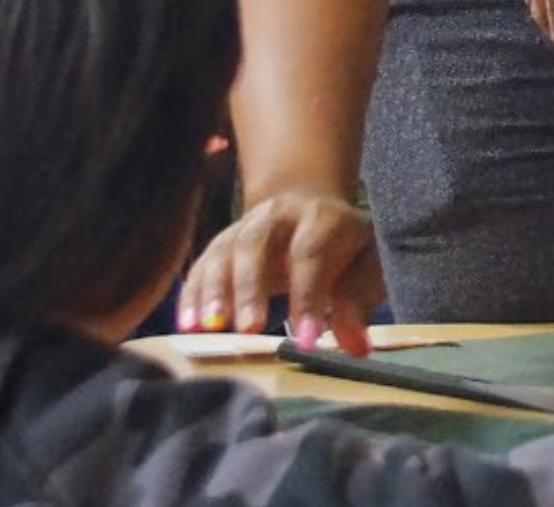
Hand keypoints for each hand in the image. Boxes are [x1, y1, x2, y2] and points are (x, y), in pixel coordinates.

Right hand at [179, 185, 382, 357]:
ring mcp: (243, 227)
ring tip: (210, 328)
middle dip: (251, 287)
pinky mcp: (220, 244)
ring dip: (215, 292)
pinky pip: (201, 267)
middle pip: (256, 244)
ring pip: (223, 253)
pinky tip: (188, 326)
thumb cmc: (341, 247)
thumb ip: (358, 302)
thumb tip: (356, 347)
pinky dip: (192, 296)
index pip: (311, 253)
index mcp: (321, 217)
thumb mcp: (365, 265)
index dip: (307, 296)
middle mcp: (277, 216)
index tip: (305, 340)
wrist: (306, 206)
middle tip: (249, 329)